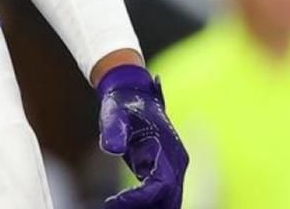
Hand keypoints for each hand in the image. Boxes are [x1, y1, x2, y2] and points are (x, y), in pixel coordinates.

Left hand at [98, 66, 187, 208]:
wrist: (131, 92)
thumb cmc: (122, 103)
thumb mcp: (114, 113)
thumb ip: (114, 129)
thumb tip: (112, 148)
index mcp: (168, 149)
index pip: (160, 185)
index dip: (139, 198)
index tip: (114, 201)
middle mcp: (176, 162)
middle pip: (169, 199)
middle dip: (145, 207)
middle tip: (113, 206)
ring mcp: (172, 168)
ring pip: (168, 200)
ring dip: (149, 207)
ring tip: (116, 205)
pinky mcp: (163, 172)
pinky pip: (161, 195)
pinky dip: (147, 203)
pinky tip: (123, 203)